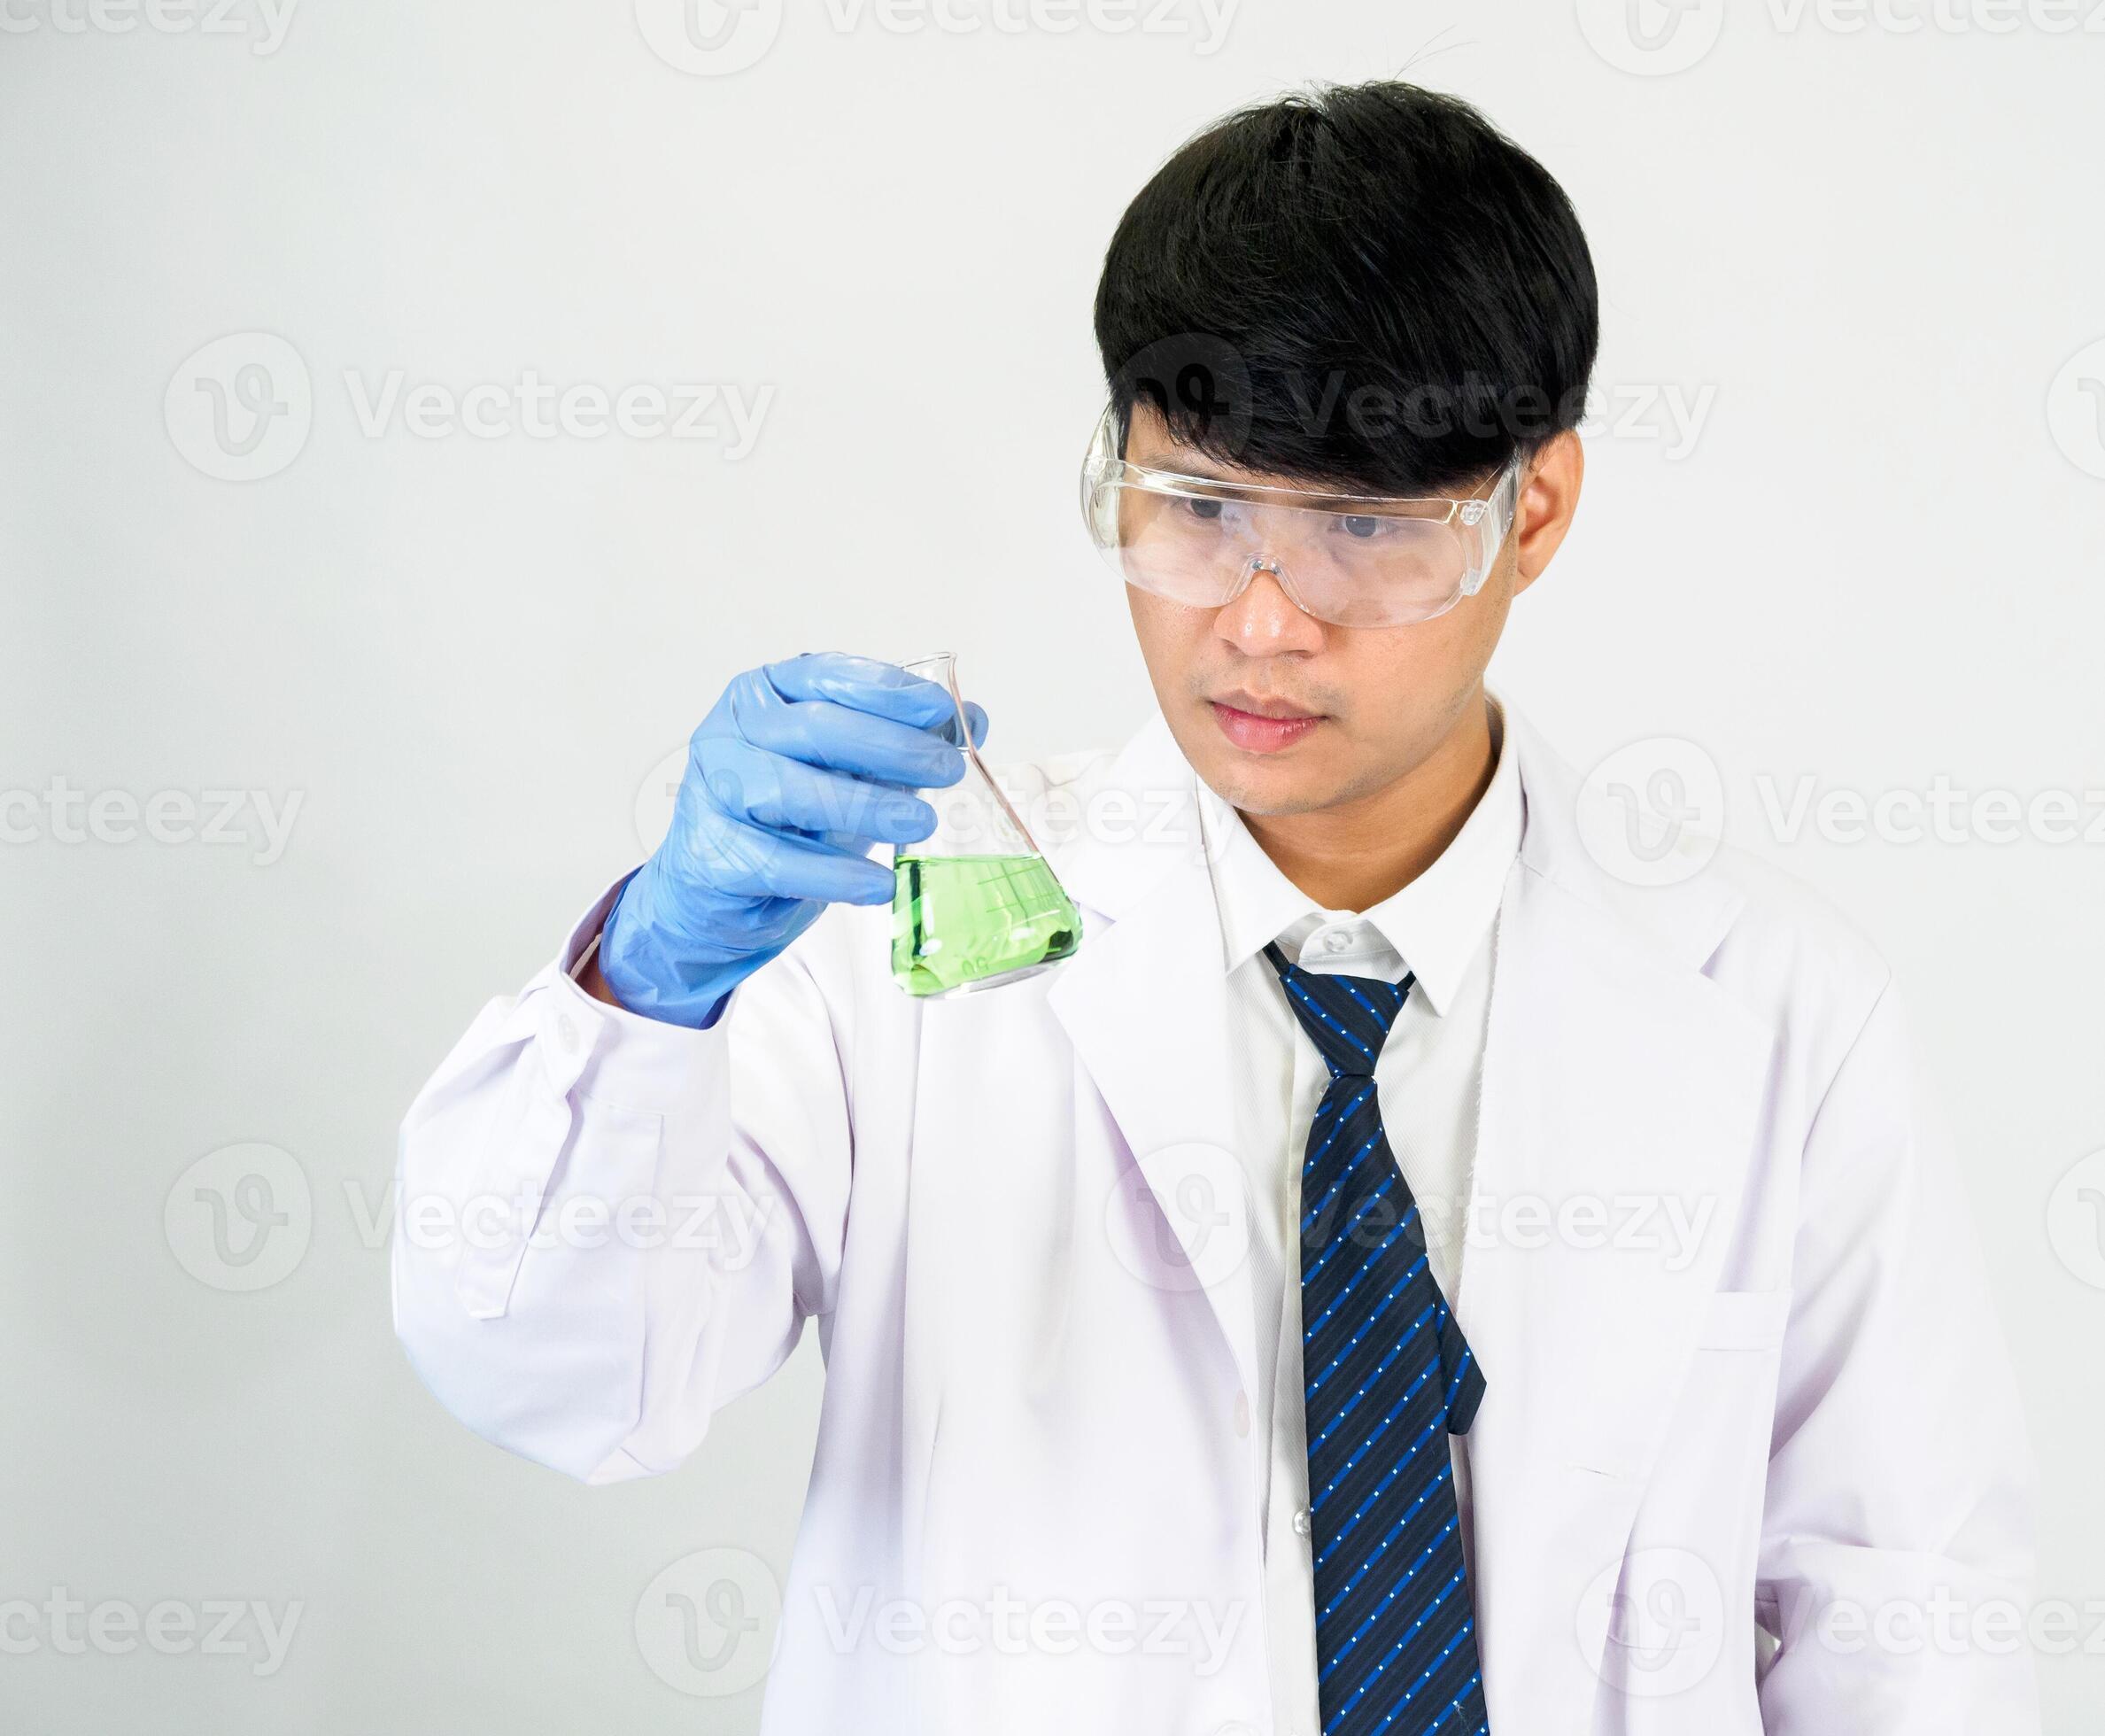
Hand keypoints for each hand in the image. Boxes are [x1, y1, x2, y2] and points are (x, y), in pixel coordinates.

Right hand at [598, 653, 987, 1025]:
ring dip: (864, 807)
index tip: (940, 710)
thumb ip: (903, 739)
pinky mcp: (711, 852)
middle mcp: (731, 731)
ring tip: (920, 823)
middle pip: (812, 729)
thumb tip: (973, 719)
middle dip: (889, 747)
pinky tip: (878, 884)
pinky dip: (833, 874)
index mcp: (764, 693)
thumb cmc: (787, 816)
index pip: (826, 676)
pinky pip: (777, 861)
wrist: (715, 887)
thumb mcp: (848, 769)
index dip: (887, 690)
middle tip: (946, 770)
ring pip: (790, 791)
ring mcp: (714, 790)